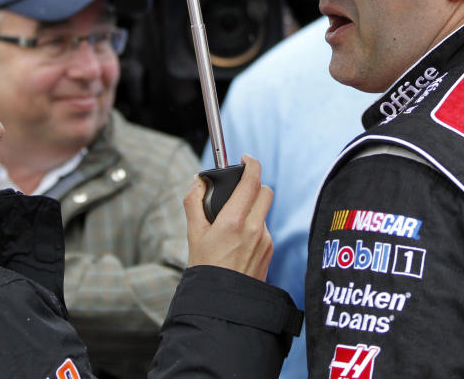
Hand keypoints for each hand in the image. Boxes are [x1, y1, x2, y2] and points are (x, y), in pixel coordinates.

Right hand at [184, 154, 273, 280]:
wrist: (222, 304)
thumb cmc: (205, 269)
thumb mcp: (193, 234)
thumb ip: (194, 202)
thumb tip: (198, 182)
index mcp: (234, 221)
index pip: (252, 181)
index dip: (251, 164)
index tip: (246, 159)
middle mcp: (254, 229)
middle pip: (266, 191)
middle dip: (255, 185)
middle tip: (240, 189)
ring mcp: (265, 241)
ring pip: (264, 212)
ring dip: (252, 209)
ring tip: (232, 225)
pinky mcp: (270, 252)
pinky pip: (264, 230)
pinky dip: (254, 227)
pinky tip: (239, 242)